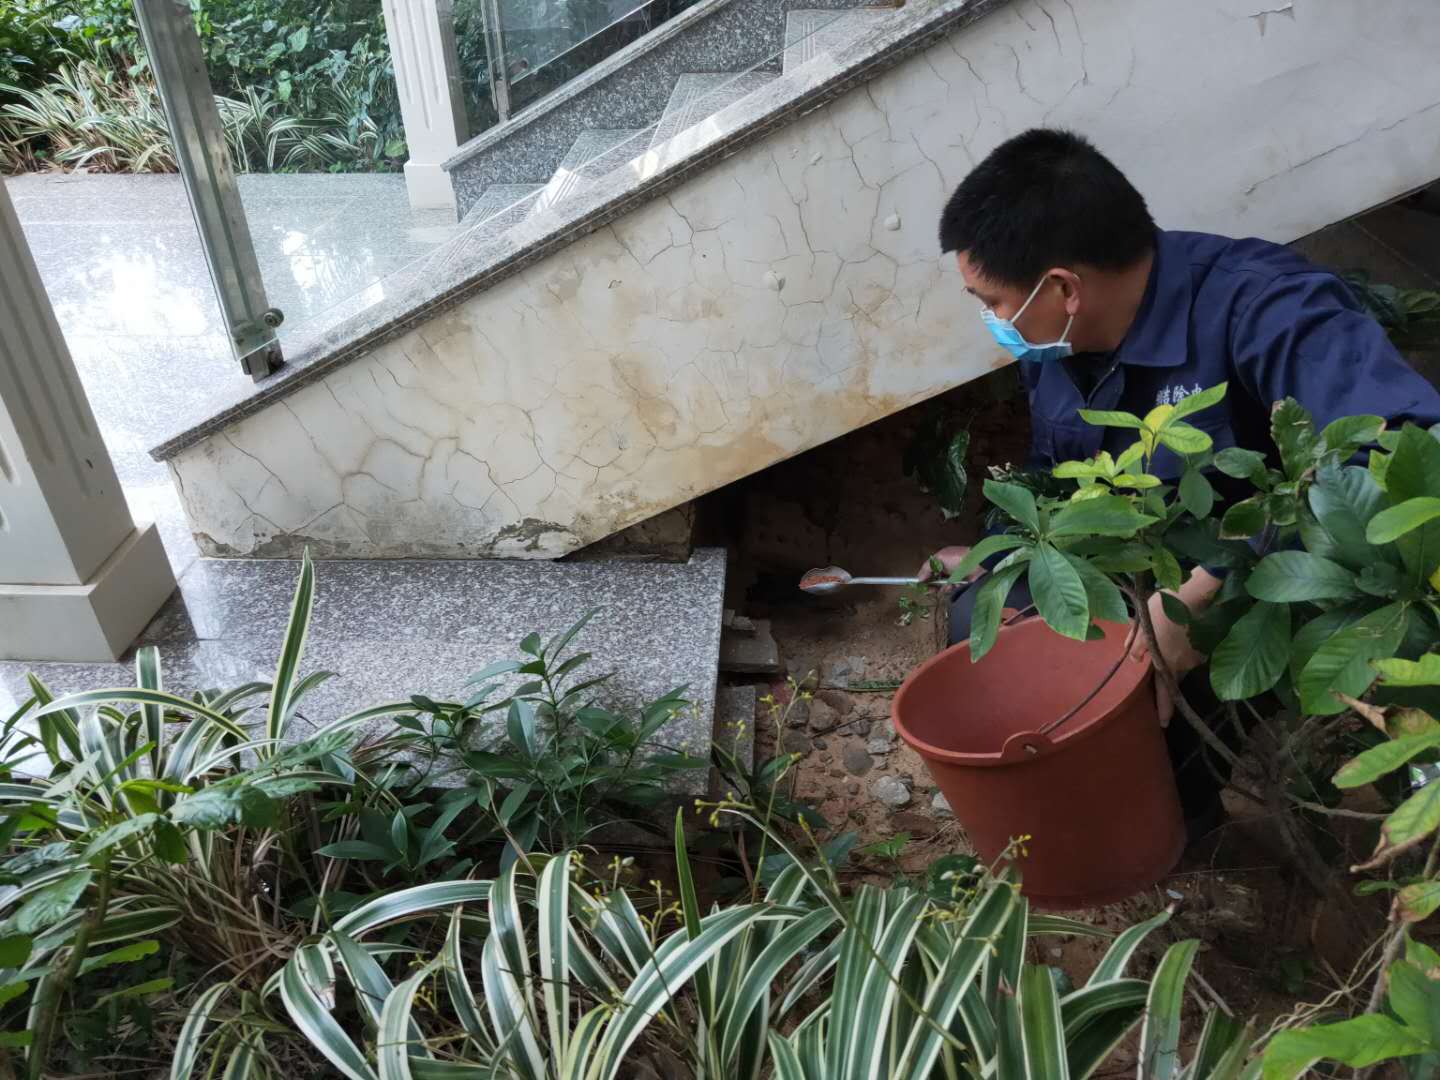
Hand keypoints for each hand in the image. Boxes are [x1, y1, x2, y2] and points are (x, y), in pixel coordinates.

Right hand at [918, 545, 979, 588]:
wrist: (976, 562)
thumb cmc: (957, 557)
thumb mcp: (939, 558)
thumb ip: (927, 567)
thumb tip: (919, 578)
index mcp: (940, 561)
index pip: (928, 571)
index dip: (924, 578)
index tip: (921, 585)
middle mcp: (945, 569)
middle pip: (934, 580)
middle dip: (932, 586)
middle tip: (931, 590)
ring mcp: (953, 577)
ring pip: (942, 586)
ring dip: (942, 588)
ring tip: (946, 586)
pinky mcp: (959, 583)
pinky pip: (952, 589)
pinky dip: (951, 588)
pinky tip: (954, 585)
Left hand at [1130, 592, 1205, 726]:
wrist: (1196, 594)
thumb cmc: (1164, 610)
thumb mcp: (1142, 624)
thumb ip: (1135, 644)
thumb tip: (1132, 660)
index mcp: (1166, 662)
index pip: (1165, 693)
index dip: (1164, 709)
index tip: (1164, 724)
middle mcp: (1185, 664)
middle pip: (1174, 674)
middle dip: (1168, 669)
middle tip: (1163, 652)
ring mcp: (1199, 655)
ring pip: (1184, 659)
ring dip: (1176, 650)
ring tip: (1171, 631)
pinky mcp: (1210, 644)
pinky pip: (1194, 649)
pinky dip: (1187, 642)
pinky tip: (1183, 627)